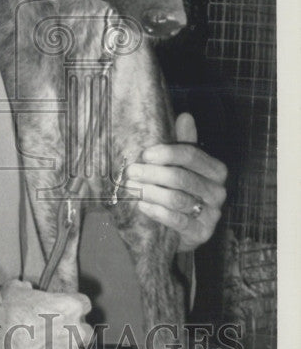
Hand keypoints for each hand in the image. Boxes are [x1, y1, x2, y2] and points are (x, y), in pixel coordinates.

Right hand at [0, 279, 91, 348]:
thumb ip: (24, 288)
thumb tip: (25, 287)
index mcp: (69, 306)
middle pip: (87, 333)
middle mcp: (75, 331)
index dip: (74, 309)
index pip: (84, 304)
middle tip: (58, 336)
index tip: (64, 312)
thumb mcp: (13, 290)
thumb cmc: (5, 312)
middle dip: (75, 335)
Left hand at [125, 112, 226, 251]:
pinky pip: (177, 220)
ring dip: (151, 192)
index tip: (145, 154)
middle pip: (182, 177)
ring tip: (131, 187)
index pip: (192, 156)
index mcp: (215, 171)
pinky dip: (157, 212)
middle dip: (153, 173)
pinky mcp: (201, 233)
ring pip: (178, 199)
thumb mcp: (182, 166)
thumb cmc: (180, 191)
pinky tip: (142, 205)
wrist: (182, 230)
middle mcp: (218, 191)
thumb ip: (184, 143)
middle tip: (131, 171)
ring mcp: (212, 214)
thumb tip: (185, 116)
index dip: (167, 153)